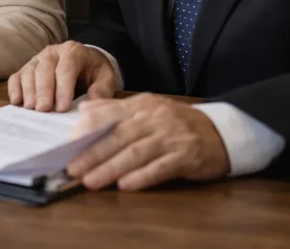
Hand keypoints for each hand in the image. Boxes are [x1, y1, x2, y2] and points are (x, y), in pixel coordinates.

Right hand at [7, 41, 118, 111]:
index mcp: (74, 51)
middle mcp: (53, 52)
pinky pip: (17, 76)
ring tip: (31, 109)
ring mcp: (38, 58)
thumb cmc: (95, 72)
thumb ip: (101, 90)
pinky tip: (16, 101)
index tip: (62, 108)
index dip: (63, 89)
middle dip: (43, 91)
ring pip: (29, 72)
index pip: (66, 69)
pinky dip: (14, 88)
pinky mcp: (28, 67)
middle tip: (43, 110)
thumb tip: (92, 103)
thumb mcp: (106, 79)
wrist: (86, 61)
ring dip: (29, 91)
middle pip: (44, 70)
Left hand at [66, 94, 230, 190]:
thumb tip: (84, 111)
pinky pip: (160, 167)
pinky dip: (142, 177)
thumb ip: (114, 109)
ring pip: (136, 153)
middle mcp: (154, 118)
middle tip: (73, 168)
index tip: (69, 145)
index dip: (87, 130)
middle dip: (93, 154)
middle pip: (118, 136)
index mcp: (141, 104)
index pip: (108, 114)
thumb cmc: (175, 123)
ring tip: (91, 181)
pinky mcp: (187, 156)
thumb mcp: (146, 108)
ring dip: (111, 168)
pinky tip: (125, 185)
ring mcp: (171, 137)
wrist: (220, 132)